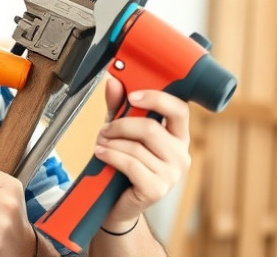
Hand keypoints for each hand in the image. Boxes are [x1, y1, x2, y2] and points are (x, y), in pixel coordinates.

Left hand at [95, 77, 191, 230]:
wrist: (117, 201)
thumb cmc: (123, 162)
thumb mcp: (120, 130)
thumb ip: (118, 106)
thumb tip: (113, 82)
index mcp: (178, 136)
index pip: (179, 110)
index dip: (156, 99)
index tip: (133, 96)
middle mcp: (180, 155)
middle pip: (151, 128)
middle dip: (120, 126)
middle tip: (105, 130)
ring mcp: (171, 174)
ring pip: (136, 147)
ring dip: (111, 143)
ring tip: (101, 145)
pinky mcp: (157, 189)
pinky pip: (130, 164)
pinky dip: (110, 156)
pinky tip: (101, 154)